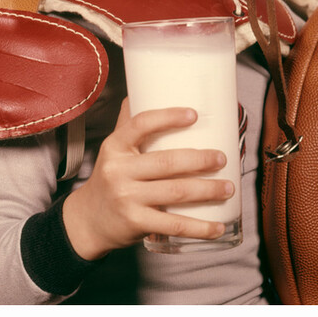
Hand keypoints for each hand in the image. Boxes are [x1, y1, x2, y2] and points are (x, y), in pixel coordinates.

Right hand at [62, 98, 235, 259]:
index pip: (141, 125)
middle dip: (201, 160)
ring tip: (229, 187)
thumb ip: (128, 123)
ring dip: (208, 190)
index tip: (195, 114)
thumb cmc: (109, 178)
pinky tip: (218, 227)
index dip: (168, 117)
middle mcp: (118, 171)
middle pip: (167, 161)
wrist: (88, 221)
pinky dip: (200, 228)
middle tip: (223, 158)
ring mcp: (127, 198)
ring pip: (176, 192)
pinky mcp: (136, 223)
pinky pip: (174, 224)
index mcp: (114, 146)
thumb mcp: (112, 148)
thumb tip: (142, 88)